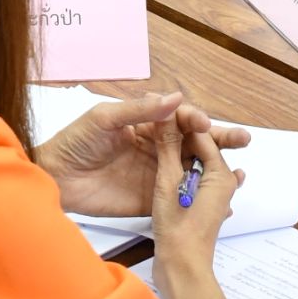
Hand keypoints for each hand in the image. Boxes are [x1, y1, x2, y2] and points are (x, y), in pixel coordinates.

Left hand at [33, 93, 251, 219]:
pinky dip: (200, 199)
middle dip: (219, 139)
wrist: (55, 178)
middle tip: (242, 139)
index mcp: (146, 125)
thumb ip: (140, 110)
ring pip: (192, 170)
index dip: (195, 119)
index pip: (180, 119)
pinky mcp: (151, 200)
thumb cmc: (74, 141)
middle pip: (194, 143)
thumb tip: (175, 98)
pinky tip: (223, 201)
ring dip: (215, 168)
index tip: (205, 123)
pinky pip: (179, 199)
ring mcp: (155, 175)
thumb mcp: (105, 119)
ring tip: (240, 170)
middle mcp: (156, 148)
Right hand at [150, 123, 240, 276]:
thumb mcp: (168, 182)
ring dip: (177, 154)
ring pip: (194, 165)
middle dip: (178, 137)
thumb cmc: (178, 229)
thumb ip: (168, 147)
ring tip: (155, 142)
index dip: (178, 121)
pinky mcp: (200, 208)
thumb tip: (166, 114)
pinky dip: (179, 172)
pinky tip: (167, 167)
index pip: (200, 135)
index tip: (156, 109)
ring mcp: (212, 197)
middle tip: (153, 125)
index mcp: (221, 174)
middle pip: (200, 150)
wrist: (182, 269)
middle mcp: (222, 183)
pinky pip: (191, 180)